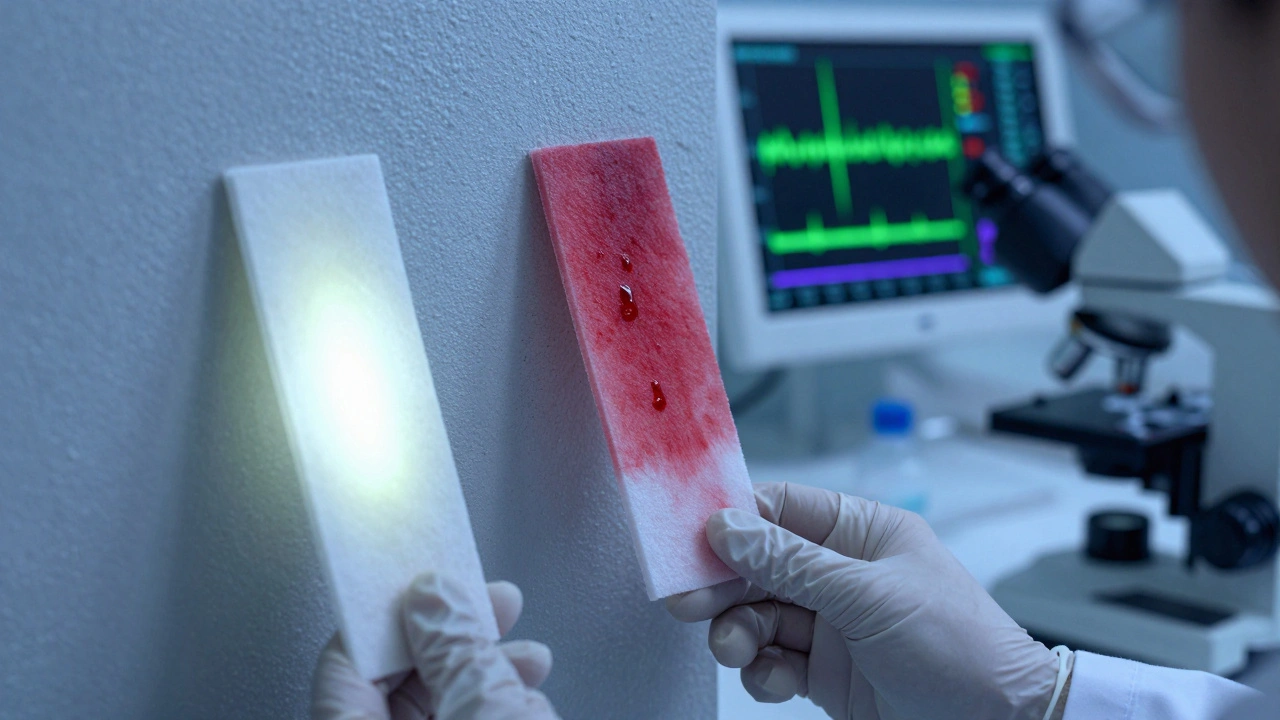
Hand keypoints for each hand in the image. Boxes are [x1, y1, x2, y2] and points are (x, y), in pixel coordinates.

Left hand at [313, 573, 559, 719]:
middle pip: (391, 683)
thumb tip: (437, 597)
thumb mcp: (480, 710)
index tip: (427, 577)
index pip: (345, 657)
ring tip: (526, 658)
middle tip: (489, 607)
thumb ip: (454, 648)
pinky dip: (487, 707)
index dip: (391, 609)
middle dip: (450, 639)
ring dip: (481, 674)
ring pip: (432, 708)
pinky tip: (524, 695)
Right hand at [667, 482, 1061, 719]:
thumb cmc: (959, 647)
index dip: (733, 520)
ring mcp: (833, 624)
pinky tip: (773, 677)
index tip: (688, 536)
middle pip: (758, 564)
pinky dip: (762, 669)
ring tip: (736, 648)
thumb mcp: (869, 596)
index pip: (781, 510)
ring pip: (758, 614)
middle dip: (723, 583)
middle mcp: (843, 573)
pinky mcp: (826, 672)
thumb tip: (728, 528)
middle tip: (688, 601)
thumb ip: (791, 563)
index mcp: (862, 533)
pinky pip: (772, 660)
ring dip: (737, 631)